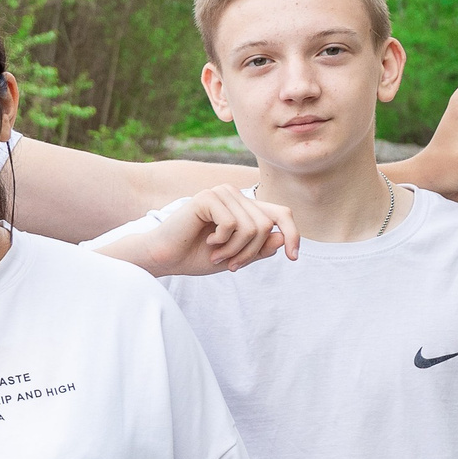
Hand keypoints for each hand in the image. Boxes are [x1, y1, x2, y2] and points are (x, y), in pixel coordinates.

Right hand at [109, 185, 300, 277]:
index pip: (280, 213)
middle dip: (252, 252)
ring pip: (252, 226)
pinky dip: (223, 241)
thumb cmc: (195, 257)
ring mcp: (221, 193)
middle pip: (266, 224)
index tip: (294, 257)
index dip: (292, 234)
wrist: (164, 257)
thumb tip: (281, 238)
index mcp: (243, 207)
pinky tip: (208, 242)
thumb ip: (258, 248)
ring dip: (236, 249)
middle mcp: (235, 195)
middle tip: (232, 265)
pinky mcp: (208, 198)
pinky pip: (232, 223)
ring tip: (217, 255)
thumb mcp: (235, 257)